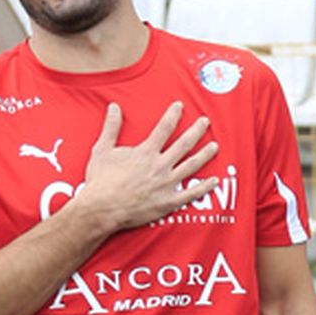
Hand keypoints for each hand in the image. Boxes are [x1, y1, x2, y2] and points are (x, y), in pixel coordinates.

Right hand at [79, 101, 218, 231]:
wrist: (102, 208)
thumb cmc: (100, 180)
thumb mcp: (102, 150)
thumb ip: (111, 128)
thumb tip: (114, 107)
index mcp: (146, 152)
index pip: (164, 128)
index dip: (173, 115)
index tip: (180, 106)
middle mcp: (160, 166)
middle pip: (184, 144)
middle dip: (196, 131)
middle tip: (206, 121)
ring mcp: (166, 184)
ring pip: (191, 166)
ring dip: (205, 155)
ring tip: (215, 146)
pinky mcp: (169, 202)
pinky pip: (191, 194)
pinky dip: (204, 187)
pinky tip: (215, 181)